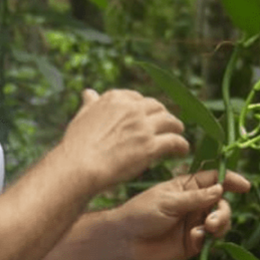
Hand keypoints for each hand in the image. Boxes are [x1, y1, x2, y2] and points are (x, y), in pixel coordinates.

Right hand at [58, 89, 189, 192]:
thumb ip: (90, 103)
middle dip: (162, 116)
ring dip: (176, 128)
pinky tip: (182, 151)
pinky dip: (181, 145)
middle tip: (166, 126)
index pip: (138, 98)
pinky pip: (174, 141)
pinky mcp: (150, 146)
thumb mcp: (81, 116)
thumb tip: (88, 92)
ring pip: (170, 122)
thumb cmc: (76, 146)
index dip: (145, 108)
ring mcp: (143, 127)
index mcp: (115, 99)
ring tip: (177, 135)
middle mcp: (132, 108)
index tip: (147, 117)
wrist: (78, 167)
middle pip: (157, 107)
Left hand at [113, 170, 250, 259]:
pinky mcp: (193, 243)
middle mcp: (195, 204)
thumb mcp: (168, 201)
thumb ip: (195, 197)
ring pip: (220, 222)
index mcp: (187, 186)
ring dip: (219, 225)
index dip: (230, 180)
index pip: (214, 179)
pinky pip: (210, 240)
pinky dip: (207, 240)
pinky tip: (193, 240)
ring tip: (206, 230)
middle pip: (222, 203)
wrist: (126, 240)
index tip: (245, 186)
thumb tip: (220, 189)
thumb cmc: (142, 213)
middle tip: (212, 221)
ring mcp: (195, 223)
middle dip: (223, 211)